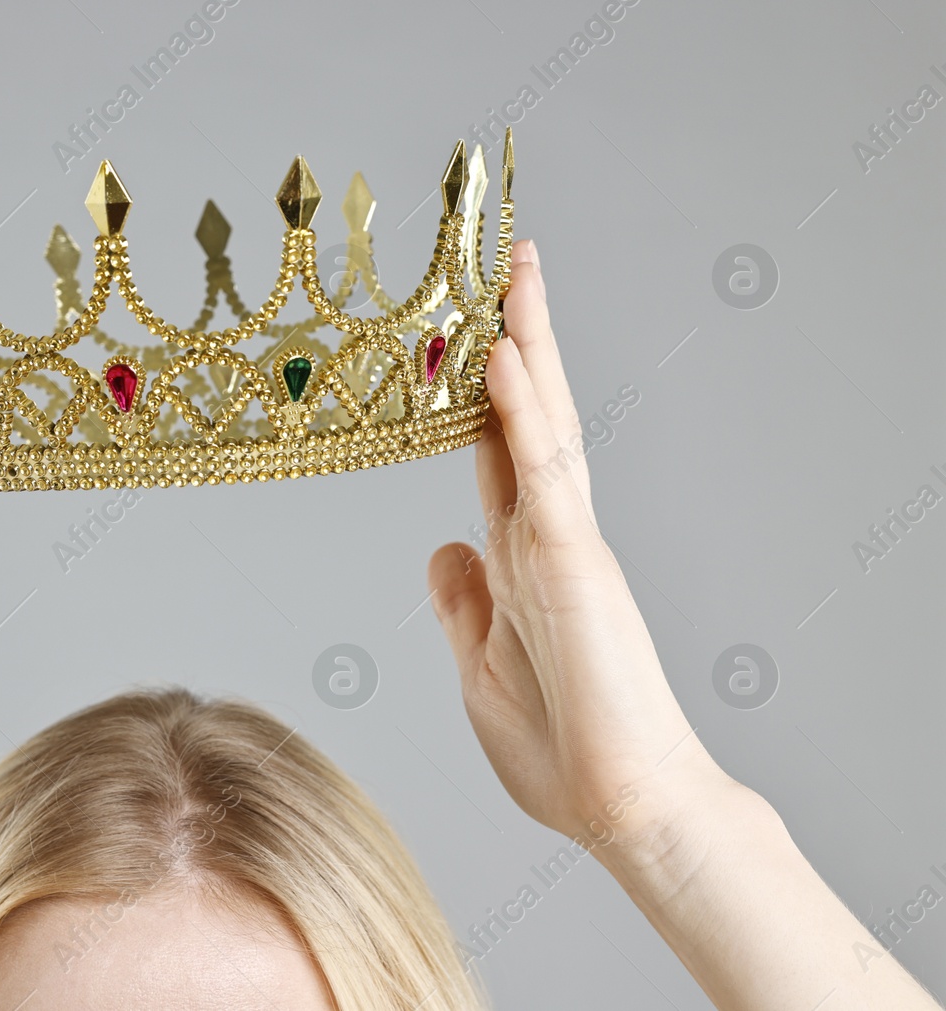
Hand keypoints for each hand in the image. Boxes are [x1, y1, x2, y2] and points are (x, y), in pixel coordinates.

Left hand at [427, 239, 726, 847]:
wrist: (622, 806)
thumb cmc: (562, 745)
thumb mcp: (481, 664)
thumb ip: (465, 604)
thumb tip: (445, 552)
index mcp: (521, 555)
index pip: (497, 447)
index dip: (479, 386)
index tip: (460, 329)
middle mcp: (546, 533)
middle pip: (528, 414)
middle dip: (516, 335)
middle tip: (502, 262)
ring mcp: (565, 542)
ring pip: (543, 422)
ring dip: (526, 343)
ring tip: (510, 270)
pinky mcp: (574, 563)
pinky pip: (541, 471)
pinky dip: (522, 411)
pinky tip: (506, 355)